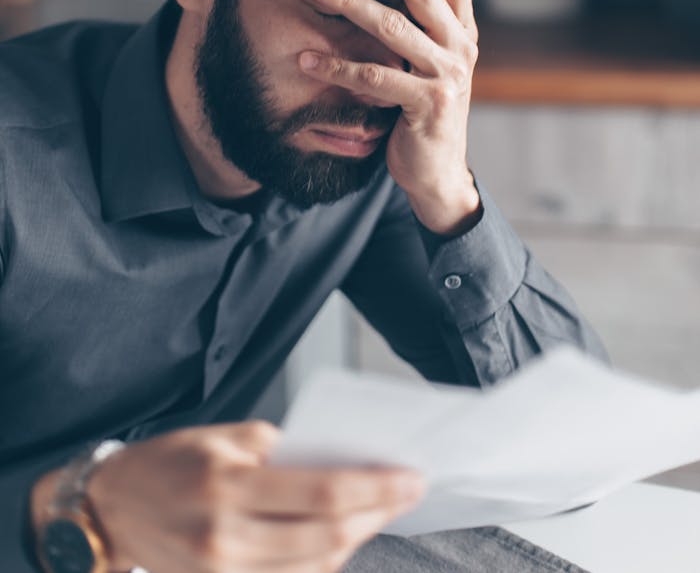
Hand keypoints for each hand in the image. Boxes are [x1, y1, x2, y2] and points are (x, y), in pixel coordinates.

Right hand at [32, 422, 423, 572]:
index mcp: (227, 485)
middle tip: (409, 491)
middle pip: (327, 535)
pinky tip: (341, 535)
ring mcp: (224, 572)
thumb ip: (279, 451)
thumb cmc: (170, 461)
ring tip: (381, 508)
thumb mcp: (223, 436)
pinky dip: (323, 559)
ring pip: (315, 565)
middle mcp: (227, 537)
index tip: (411, 477)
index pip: (322, 493)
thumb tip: (336, 461)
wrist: (110, 509)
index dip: (375, 487)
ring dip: (356, 537)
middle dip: (378, 513)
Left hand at [300, 0, 480, 234]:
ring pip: (395, 29)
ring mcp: (446, 75)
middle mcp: (460, 45)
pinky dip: (338, 67)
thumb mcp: (435, 54)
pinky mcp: (426, 105)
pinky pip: (376, 78)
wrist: (438, 168)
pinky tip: (306, 57)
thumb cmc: (428, 102)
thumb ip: (429, 13)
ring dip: (349, 3)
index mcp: (462, 26)